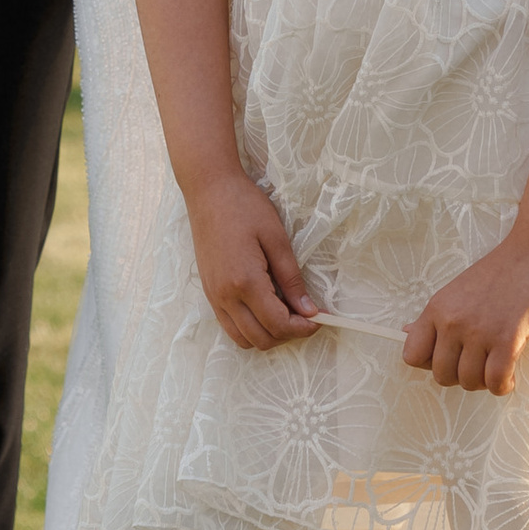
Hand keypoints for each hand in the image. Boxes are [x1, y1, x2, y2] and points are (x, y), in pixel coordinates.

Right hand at [183, 171, 326, 352]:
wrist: (208, 190)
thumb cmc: (245, 207)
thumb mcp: (276, 238)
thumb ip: (292, 279)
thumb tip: (309, 310)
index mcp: (245, 281)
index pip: (278, 324)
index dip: (303, 328)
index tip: (320, 318)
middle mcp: (225, 296)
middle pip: (261, 339)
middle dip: (288, 334)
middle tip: (306, 316)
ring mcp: (213, 296)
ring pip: (243, 339)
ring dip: (268, 335)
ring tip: (285, 313)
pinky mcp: (209, 292)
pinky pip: (229, 326)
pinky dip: (249, 328)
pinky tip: (264, 308)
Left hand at [403, 227, 528, 395]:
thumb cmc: (498, 273)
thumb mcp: (456, 291)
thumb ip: (434, 317)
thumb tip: (406, 332)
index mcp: (436, 309)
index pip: (412, 356)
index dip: (430, 364)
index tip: (450, 358)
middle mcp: (453, 322)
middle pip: (442, 376)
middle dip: (461, 377)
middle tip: (479, 364)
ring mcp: (479, 332)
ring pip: (469, 382)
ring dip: (484, 382)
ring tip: (495, 367)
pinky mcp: (507, 340)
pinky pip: (495, 382)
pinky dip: (503, 386)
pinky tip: (510, 376)